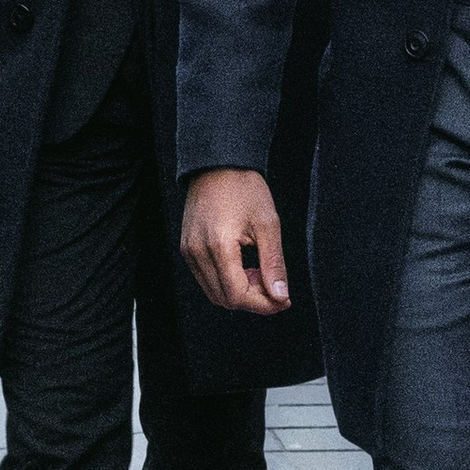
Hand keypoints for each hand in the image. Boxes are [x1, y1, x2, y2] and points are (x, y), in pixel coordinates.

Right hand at [181, 167, 289, 314]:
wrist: (218, 164)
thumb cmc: (243, 187)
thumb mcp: (268, 224)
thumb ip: (274, 264)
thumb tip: (280, 296)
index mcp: (219, 246)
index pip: (237, 295)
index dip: (263, 305)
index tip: (282, 300)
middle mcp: (198, 252)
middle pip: (224, 299)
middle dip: (253, 300)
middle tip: (273, 285)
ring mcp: (189, 251)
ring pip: (214, 292)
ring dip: (239, 292)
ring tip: (259, 273)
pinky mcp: (187, 248)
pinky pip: (206, 278)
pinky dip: (226, 281)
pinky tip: (243, 266)